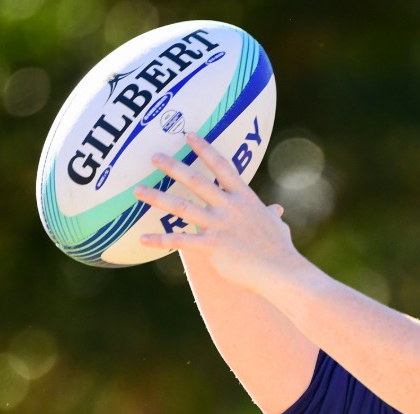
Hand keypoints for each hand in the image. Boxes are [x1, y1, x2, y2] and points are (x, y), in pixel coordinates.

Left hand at [136, 133, 303, 293]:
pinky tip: (141, 240)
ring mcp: (219, 225)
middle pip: (196, 181)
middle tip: (154, 156)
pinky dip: (160, 240)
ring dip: (157, 198)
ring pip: (181, 207)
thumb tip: (277, 211)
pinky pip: (180, 241)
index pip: (222, 167)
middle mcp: (229, 207)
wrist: (281, 271)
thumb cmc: (281, 250)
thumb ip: (272, 215)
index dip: (205, 149)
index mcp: (245, 198)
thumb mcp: (277, 226)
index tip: (189, 135)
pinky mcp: (212, 246)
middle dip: (173, 166)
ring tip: (138, 191)